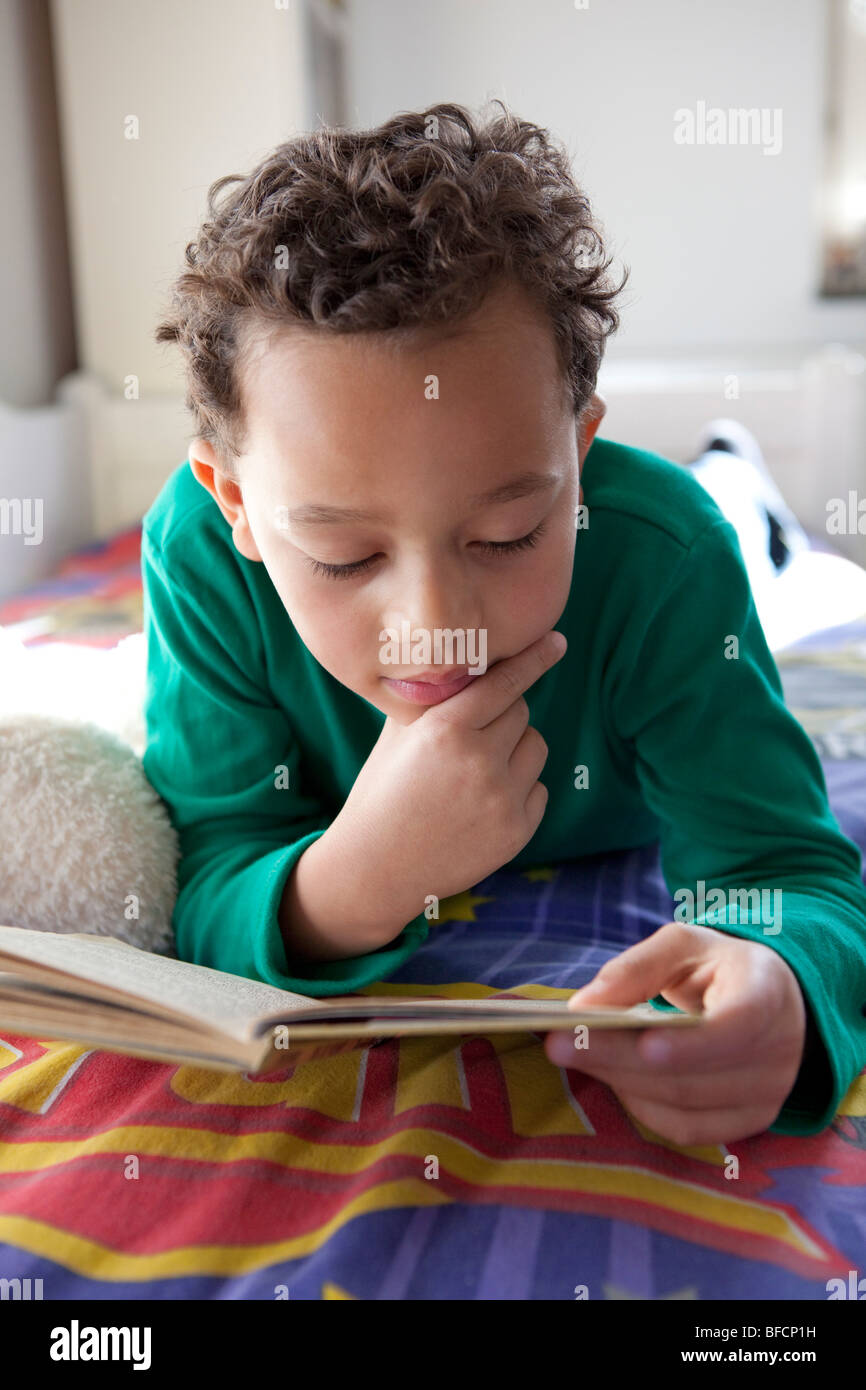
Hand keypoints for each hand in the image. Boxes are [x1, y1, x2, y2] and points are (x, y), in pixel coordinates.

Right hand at [325, 629, 566, 930]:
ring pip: (535, 747)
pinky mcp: (517, 832)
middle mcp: (479, 761)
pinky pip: (538, 789)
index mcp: (446, 730)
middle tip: (469, 739)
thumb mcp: (397, 737)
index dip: (533, 659)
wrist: (376, 868)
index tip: (556, 642)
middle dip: (500, 717)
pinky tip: (482, 803)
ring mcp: (502, 799)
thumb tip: (470, 670)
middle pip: (521, 712)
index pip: (504, 683)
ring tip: (476, 772)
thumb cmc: (382, 794)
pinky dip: (519, 789)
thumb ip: (435, 702)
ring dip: (514, 750)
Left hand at [544, 920, 808, 1144]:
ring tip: (572, 1054)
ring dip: (620, 1081)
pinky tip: (613, 1078)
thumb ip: (635, 969)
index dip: (693, 1043)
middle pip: (694, 1073)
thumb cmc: (717, 967)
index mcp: (767, 992)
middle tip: (559, 1042)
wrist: (769, 1002)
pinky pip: (686, 1129)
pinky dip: (642, 1107)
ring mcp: (768, 1095)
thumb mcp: (682, 946)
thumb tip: (583, 1007)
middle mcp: (778, 1051)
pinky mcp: (748, 1123)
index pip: (740, 1024)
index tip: (642, 1042)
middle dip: (620, 1058)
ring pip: (684, 1105)